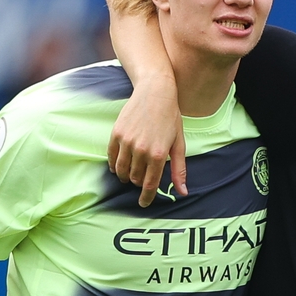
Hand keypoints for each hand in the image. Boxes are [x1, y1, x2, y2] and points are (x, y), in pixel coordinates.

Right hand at [108, 75, 187, 206]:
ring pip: (121, 170)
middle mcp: (141, 150)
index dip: (146, 197)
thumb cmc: (170, 117)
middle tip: (141, 180)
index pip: (149, 185)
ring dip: (125, 176)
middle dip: (138, 183)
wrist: (155, 92)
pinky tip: (119, 166)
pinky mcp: (116, 134)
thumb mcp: (178, 143)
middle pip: (135, 178)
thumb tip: (183, 192)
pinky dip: (114, 165)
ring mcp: (126, 142)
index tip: (144, 203)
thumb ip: (179, 169)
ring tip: (129, 175)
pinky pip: (111, 157)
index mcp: (158, 154)